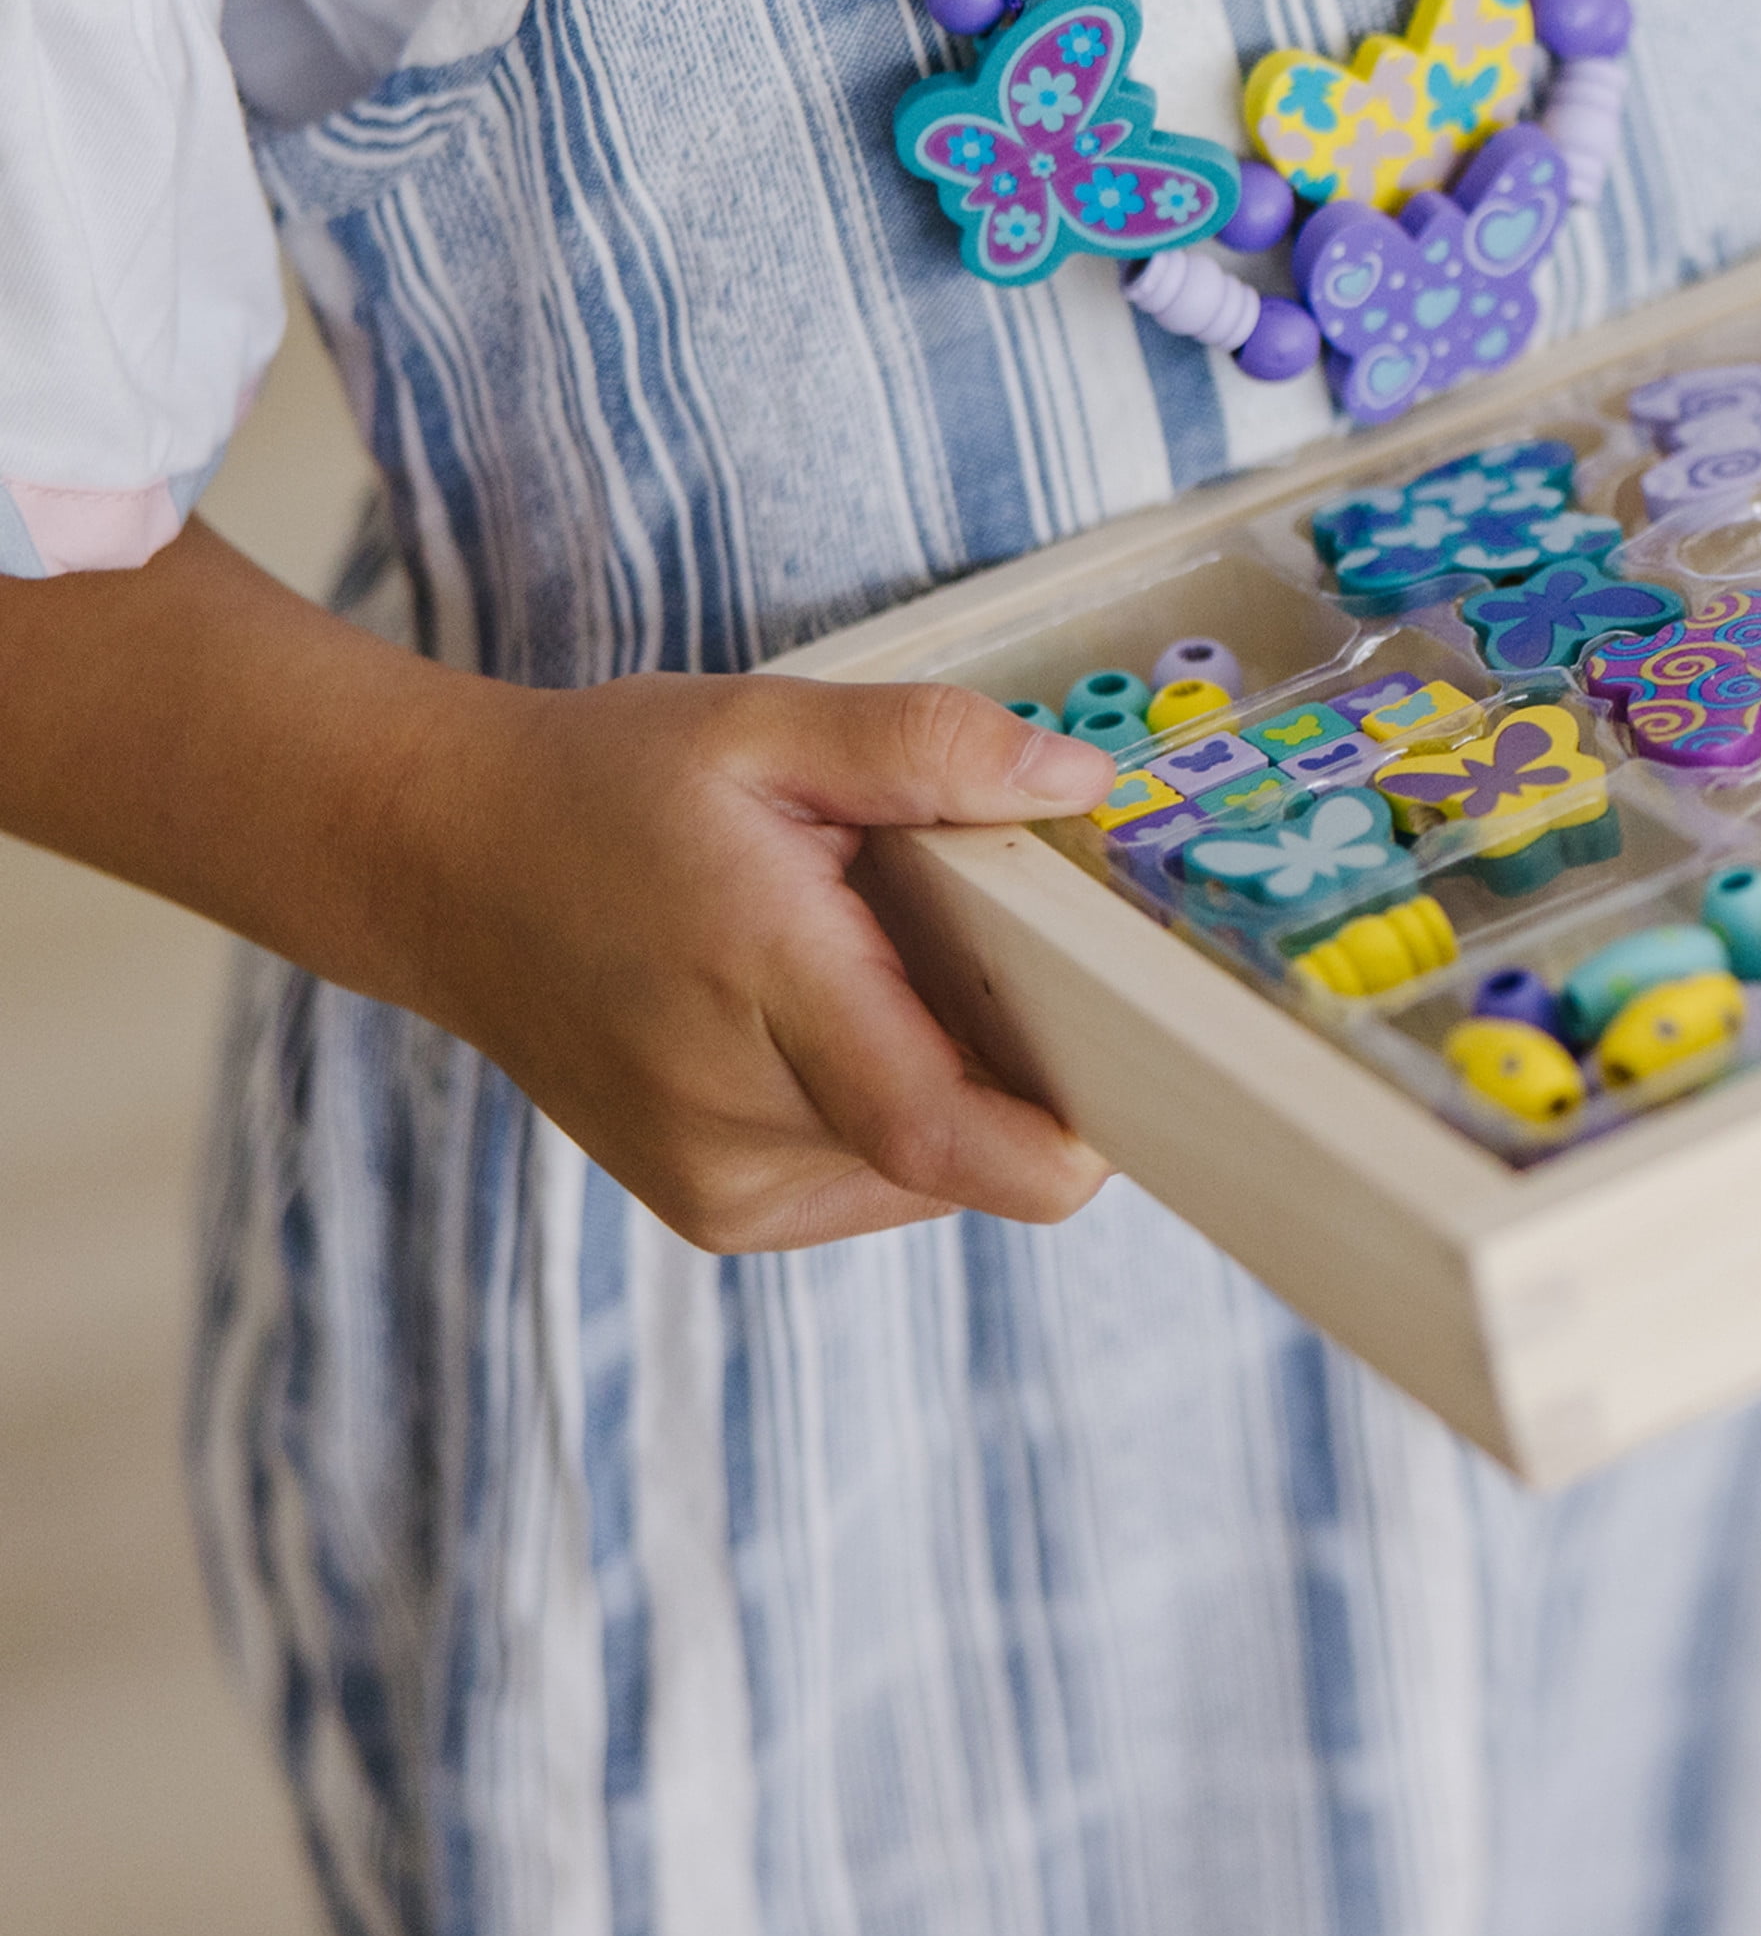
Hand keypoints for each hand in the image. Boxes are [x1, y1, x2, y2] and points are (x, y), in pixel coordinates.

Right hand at [403, 670, 1118, 1251]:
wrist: (441, 866)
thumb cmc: (604, 787)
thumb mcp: (765, 725)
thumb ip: (927, 745)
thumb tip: (1079, 779)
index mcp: (756, 995)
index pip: (944, 1133)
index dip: (1069, 1133)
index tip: (1144, 1061)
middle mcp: (733, 1128)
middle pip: (961, 1146)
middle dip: (1022, 1058)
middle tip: (1001, 940)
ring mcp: (721, 1188)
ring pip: (927, 1168)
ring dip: (957, 1079)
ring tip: (889, 961)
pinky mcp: (717, 1210)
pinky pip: (876, 1173)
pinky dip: (900, 1102)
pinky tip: (847, 1009)